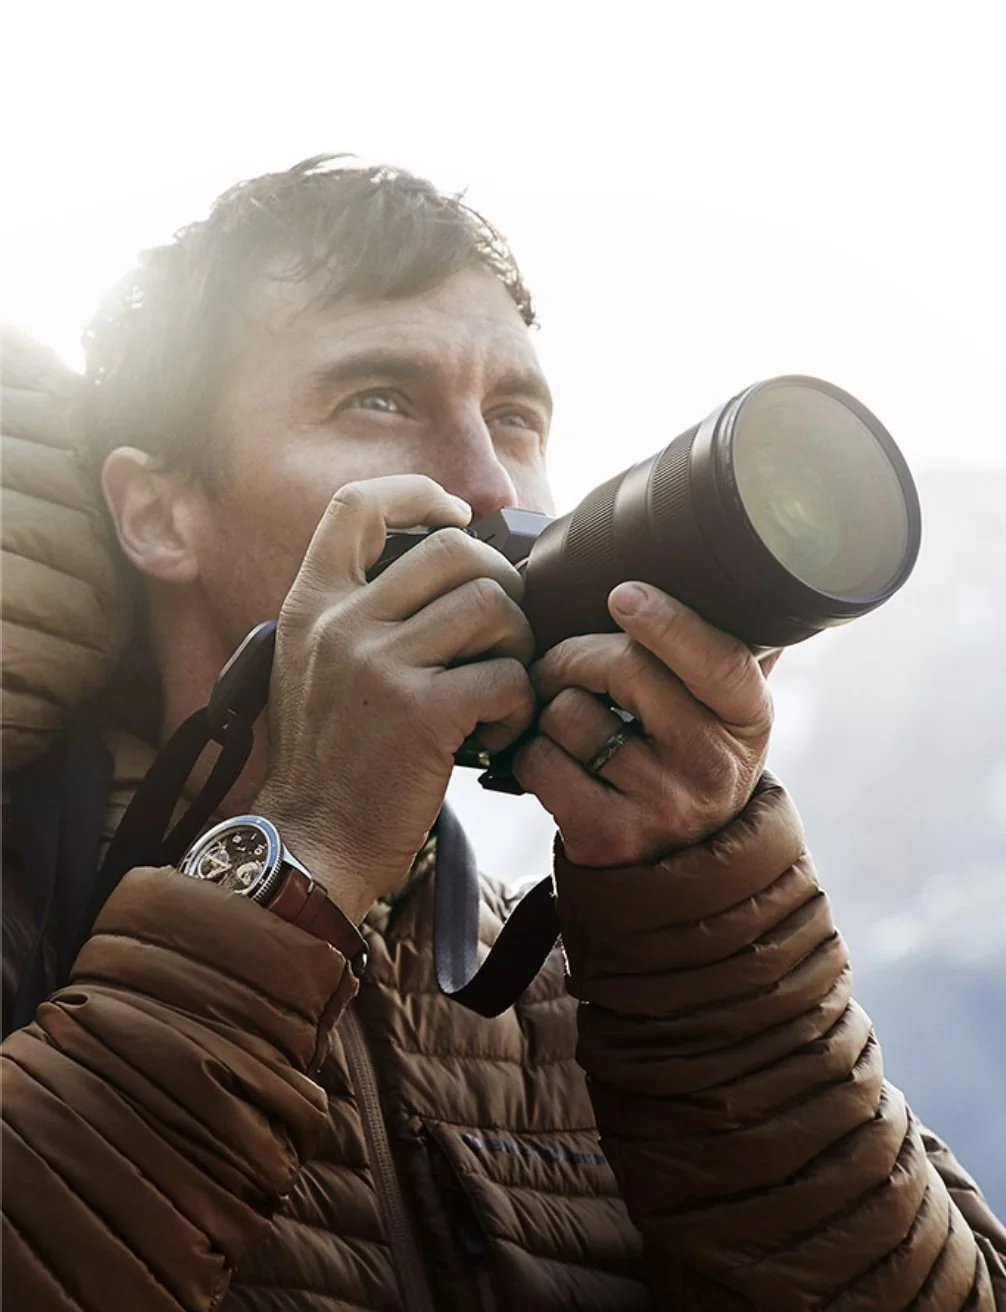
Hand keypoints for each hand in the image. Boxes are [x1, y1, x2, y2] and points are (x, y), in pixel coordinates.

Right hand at [255, 475, 534, 921]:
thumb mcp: (312, 667)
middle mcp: (340, 624)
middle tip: (503, 628)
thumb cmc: (328, 760)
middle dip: (499, 581)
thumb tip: (443, 564)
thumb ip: (358, 613)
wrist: (309, 844)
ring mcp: (378, 666)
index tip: (455, 517)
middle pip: (453, 549)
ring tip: (503, 684)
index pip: (358, 505)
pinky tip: (501, 730)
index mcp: (310, 604)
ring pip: (492, 604)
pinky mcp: (421, 714)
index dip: (419, 495)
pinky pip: (507, 675)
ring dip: (518, 643)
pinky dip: (520, 704)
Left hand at [512, 581, 776, 866]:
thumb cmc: (688, 755)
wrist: (677, 860)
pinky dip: (530, 750)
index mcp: (748, 720)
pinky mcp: (607, 834)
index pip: (717, 660)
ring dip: (550, 706)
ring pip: (571, 713)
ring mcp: (661, 804)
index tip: (622, 595)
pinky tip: (549, 755)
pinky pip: (540, 760)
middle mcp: (712, 765)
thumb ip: (722, 646)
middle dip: (574, 655)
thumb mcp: (726, 708)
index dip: (667, 622)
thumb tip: (732, 561)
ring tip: (563, 718)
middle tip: (559, 663)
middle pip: (624, 669)